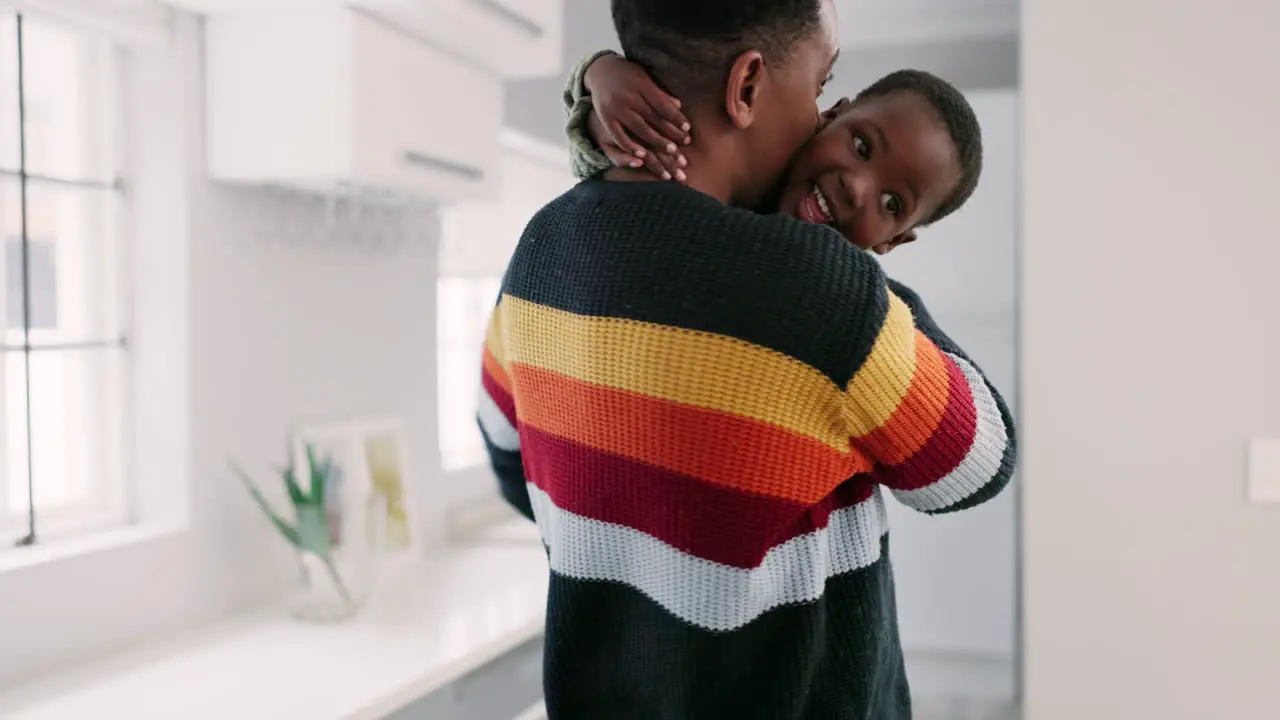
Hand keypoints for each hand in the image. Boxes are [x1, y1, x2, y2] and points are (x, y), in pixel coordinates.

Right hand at [585, 54, 690, 181]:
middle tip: (684, 144)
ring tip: (671, 151)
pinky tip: (642, 156)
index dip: (675, 117)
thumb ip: (659, 93)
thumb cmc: (628, 74)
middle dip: (670, 132)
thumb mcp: (644, 77)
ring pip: (639, 128)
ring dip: (656, 141)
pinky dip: (630, 146)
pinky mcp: (605, 118)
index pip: (662, 104)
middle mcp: (628, 96)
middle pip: (653, 117)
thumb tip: (679, 105)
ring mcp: (616, 108)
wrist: (599, 70)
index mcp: (641, 84)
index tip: (688, 128)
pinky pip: (618, 135)